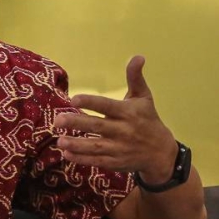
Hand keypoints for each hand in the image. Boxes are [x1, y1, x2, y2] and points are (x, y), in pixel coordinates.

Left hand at [53, 56, 178, 184]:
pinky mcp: (116, 162)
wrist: (161, 152)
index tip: (74, 100)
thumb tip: (138, 56)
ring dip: (76, 144)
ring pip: (95, 146)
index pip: (107, 106)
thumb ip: (135, 77)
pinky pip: (97, 160)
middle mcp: (123, 130)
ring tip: (59, 141)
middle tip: (57, 120)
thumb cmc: (148, 119)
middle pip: (97, 126)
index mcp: (128, 112)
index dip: (90, 102)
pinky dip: (82, 159)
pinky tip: (67, 154)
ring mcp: (119, 148)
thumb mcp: (144, 97)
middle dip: (76, 124)